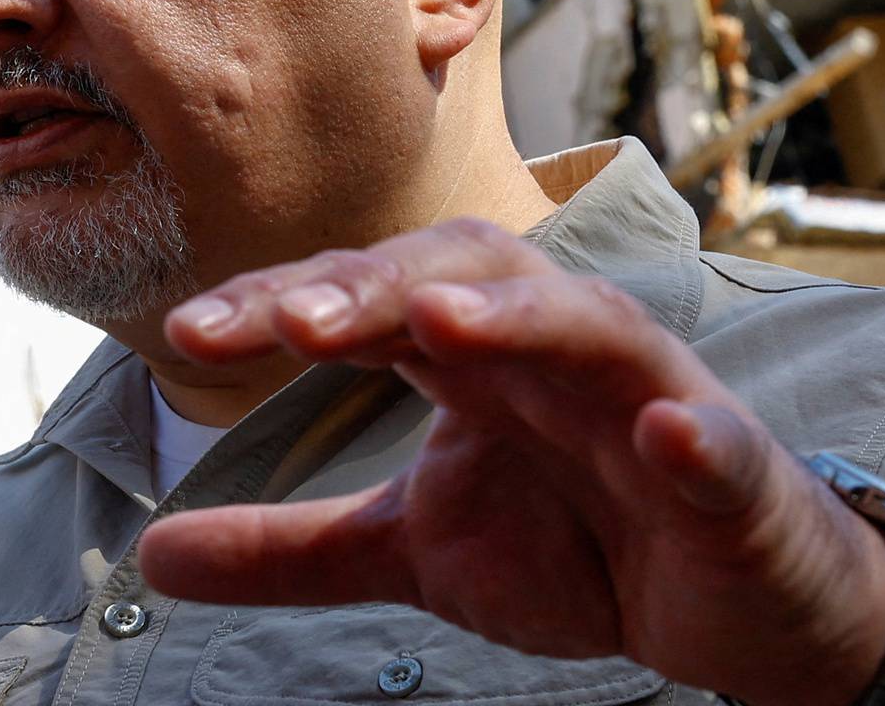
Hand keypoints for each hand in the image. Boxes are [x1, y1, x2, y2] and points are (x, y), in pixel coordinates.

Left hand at [139, 218, 884, 705]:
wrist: (732, 610)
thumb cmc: (578, 549)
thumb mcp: (413, 551)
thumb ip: (291, 544)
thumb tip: (152, 548)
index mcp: (476, 355)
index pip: (371, 296)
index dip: (286, 303)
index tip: (191, 331)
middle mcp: (554, 350)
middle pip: (466, 274)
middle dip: (378, 286)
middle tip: (293, 321)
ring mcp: (649, 399)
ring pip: (588, 323)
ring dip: (518, 317)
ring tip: (443, 324)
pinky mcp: (731, 472)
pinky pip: (714, 440)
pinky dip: (691, 434)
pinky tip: (665, 433)